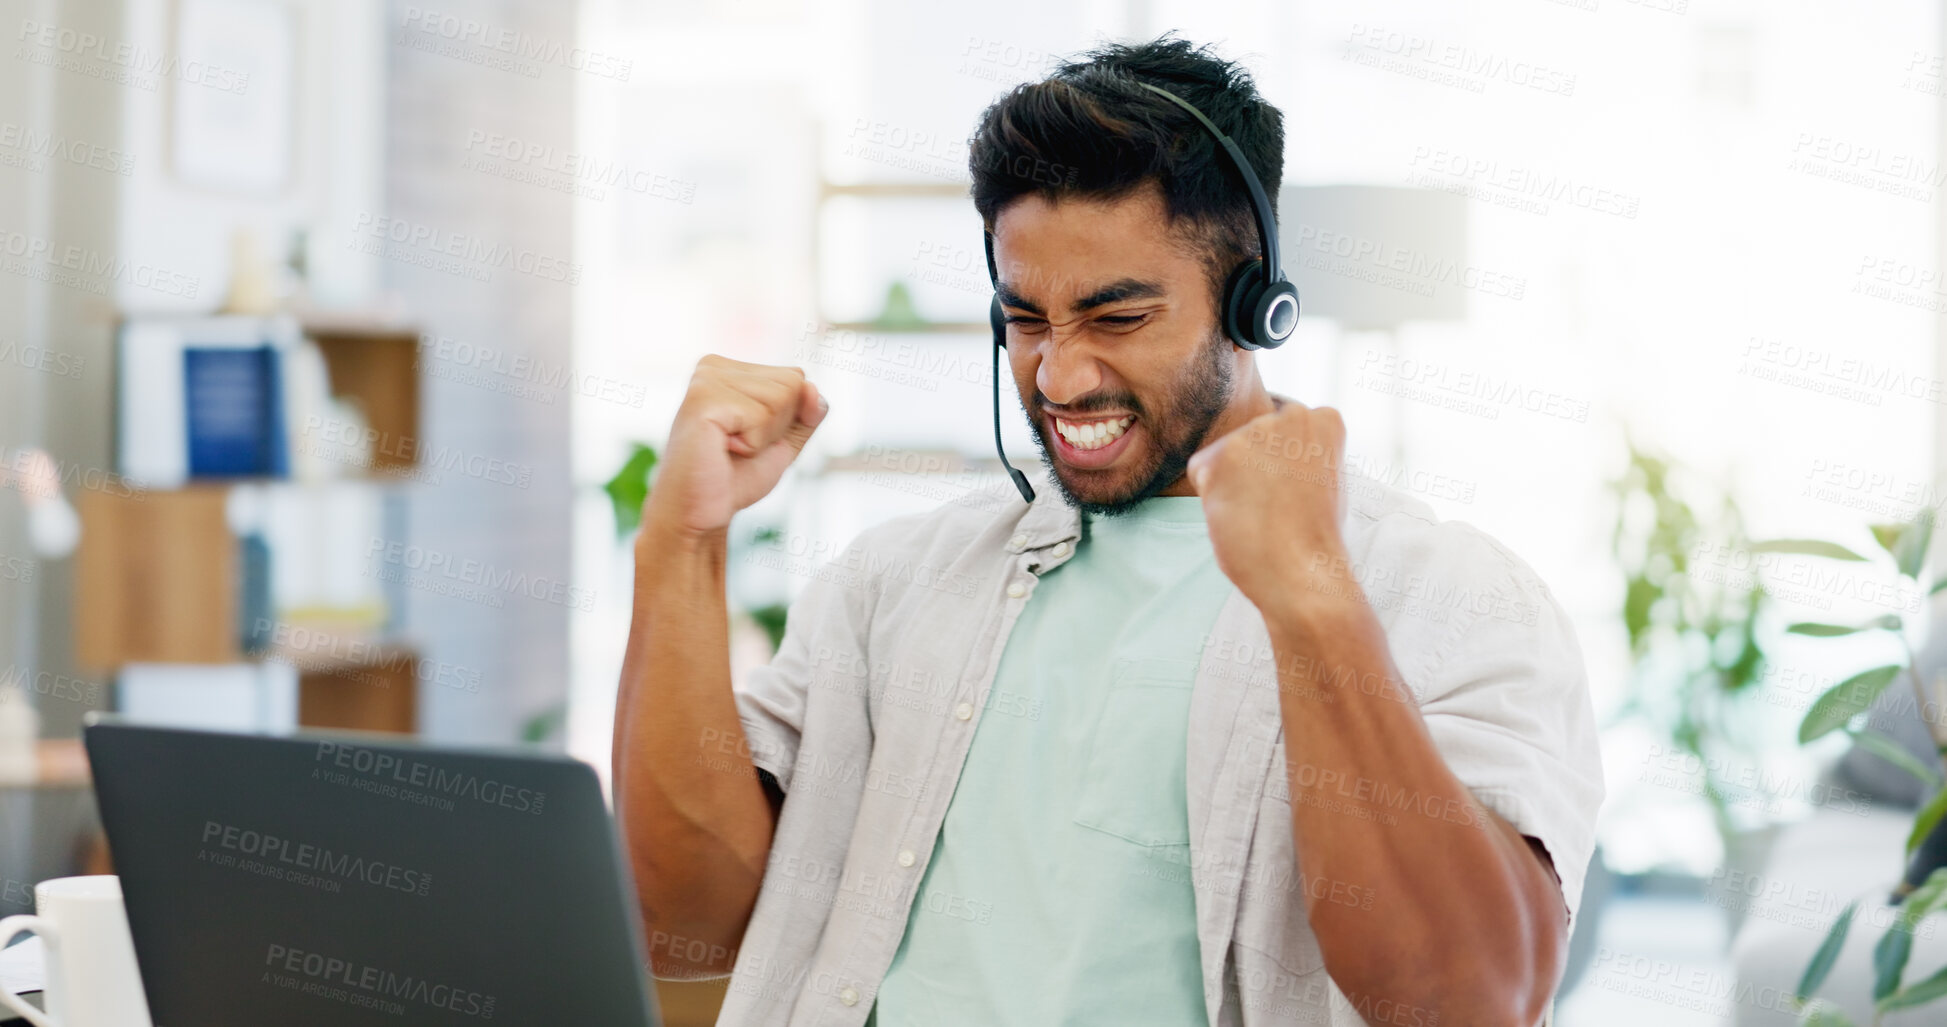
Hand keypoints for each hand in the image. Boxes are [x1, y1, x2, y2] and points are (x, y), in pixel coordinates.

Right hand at [645, 355, 826, 538]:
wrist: (700, 513)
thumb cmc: (735, 477)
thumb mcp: (784, 440)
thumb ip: (807, 412)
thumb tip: (813, 389)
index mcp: (730, 368)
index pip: (796, 377)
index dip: (786, 420)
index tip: (750, 438)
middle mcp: (714, 366)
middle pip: (792, 383)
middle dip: (777, 427)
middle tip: (739, 447)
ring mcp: (706, 379)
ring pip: (782, 398)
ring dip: (763, 438)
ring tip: (729, 448)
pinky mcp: (702, 399)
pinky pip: (762, 416)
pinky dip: (752, 444)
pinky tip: (722, 448)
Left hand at [1185, 400, 1350, 614]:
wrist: (1304, 573)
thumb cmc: (1315, 537)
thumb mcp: (1322, 477)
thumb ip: (1299, 451)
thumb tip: (1266, 449)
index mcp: (1323, 418)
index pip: (1281, 431)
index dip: (1284, 468)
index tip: (1300, 493)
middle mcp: (1289, 415)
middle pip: (1251, 440)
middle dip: (1256, 470)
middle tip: (1280, 507)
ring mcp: (1253, 433)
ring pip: (1224, 456)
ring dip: (1233, 484)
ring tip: (1263, 514)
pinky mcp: (1219, 457)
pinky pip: (1200, 473)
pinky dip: (1211, 498)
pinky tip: (1241, 516)